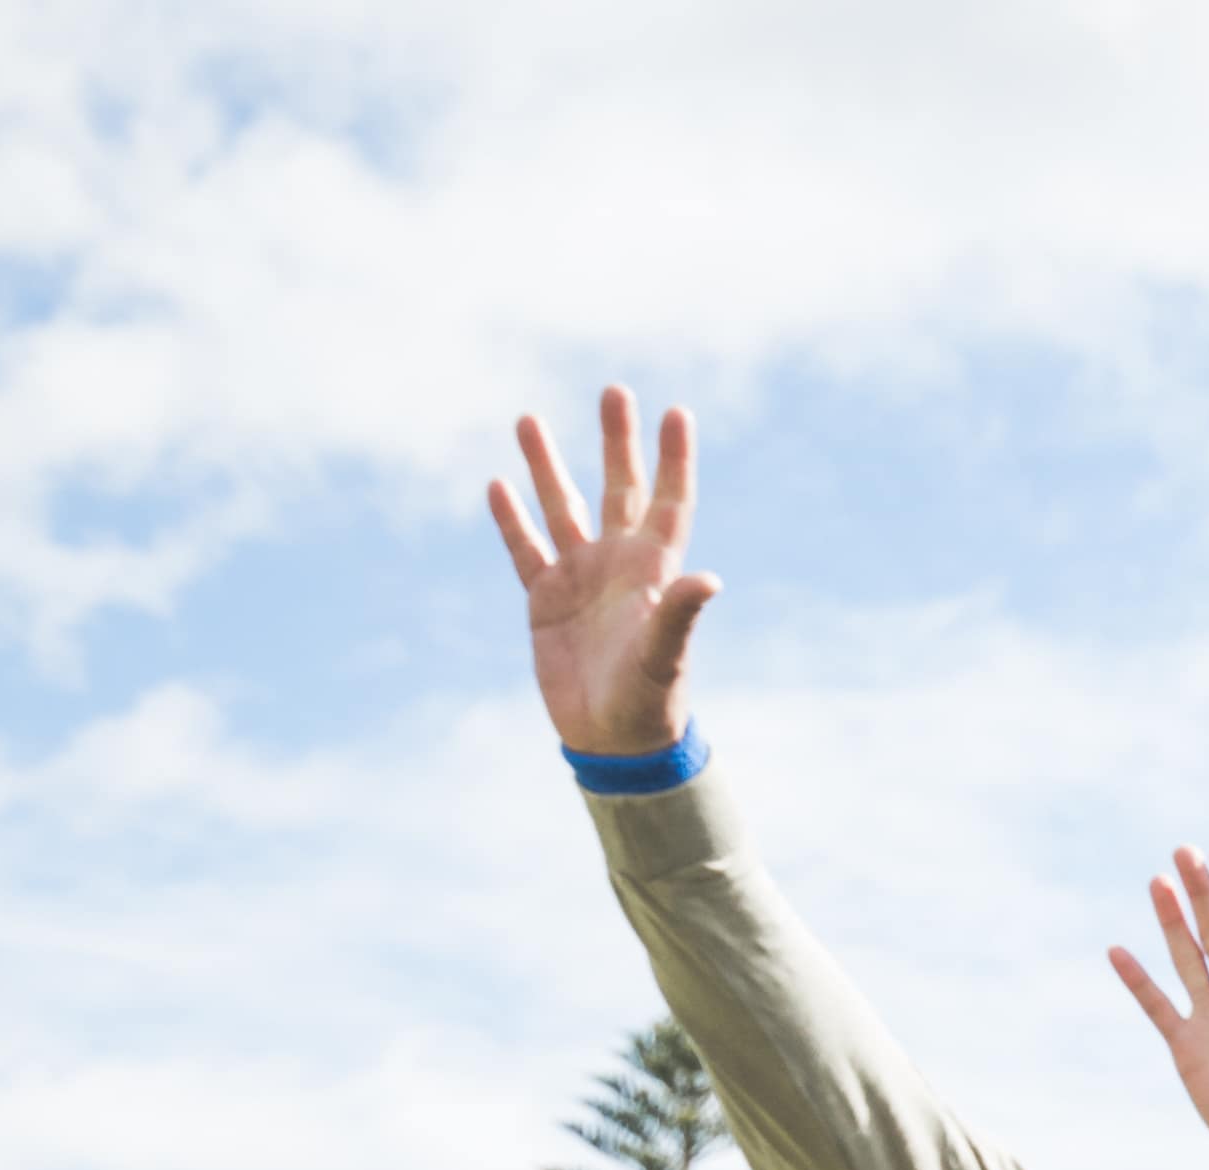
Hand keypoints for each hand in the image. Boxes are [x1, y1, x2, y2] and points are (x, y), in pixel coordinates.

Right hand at [491, 388, 716, 756]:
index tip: (677, 411)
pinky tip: (497, 484)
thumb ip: (681, 613)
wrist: (613, 740)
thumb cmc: (649, 699)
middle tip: (614, 391)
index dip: (673, 458)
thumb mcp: (665, 654)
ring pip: (562, 507)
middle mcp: (618, 564)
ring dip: (546, 466)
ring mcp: (580, 578)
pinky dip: (511, 518)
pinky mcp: (544, 600)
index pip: (668, 500)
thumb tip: (710, 580)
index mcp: (653, 570)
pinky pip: (525, 549)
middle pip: (618, 487)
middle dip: (616, 441)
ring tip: (528, 418)